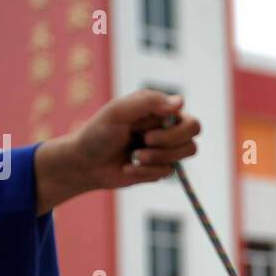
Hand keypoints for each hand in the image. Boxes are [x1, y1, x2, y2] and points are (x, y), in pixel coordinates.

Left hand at [33, 88, 201, 213]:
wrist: (84, 163)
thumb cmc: (98, 133)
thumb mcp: (119, 112)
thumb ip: (148, 102)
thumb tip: (180, 102)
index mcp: (159, 111)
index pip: (190, 121)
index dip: (175, 131)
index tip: (147, 132)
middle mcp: (166, 129)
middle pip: (192, 140)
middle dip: (169, 145)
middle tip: (144, 142)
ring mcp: (163, 150)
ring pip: (181, 158)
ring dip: (157, 158)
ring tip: (134, 157)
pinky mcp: (157, 169)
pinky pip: (166, 173)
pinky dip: (145, 172)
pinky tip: (127, 168)